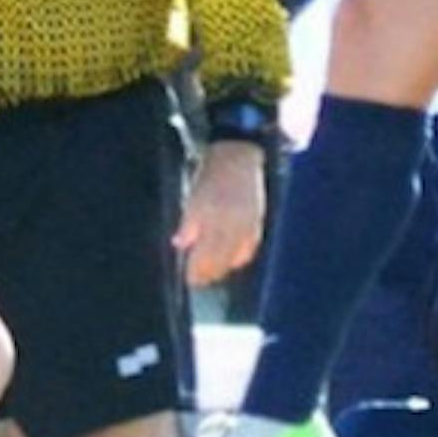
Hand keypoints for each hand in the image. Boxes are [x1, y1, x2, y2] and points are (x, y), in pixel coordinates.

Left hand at [175, 141, 266, 284]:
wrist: (237, 156)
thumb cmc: (210, 177)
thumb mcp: (193, 199)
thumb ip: (187, 225)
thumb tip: (180, 245)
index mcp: (211, 218)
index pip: (204, 256)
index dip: (196, 272)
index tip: (190, 279)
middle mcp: (230, 224)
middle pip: (220, 261)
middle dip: (209, 273)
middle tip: (200, 279)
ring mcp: (246, 224)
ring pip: (236, 258)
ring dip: (224, 268)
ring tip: (214, 273)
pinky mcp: (258, 221)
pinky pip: (250, 248)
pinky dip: (240, 257)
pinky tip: (232, 260)